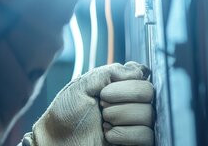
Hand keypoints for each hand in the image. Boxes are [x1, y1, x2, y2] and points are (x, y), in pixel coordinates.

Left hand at [21, 62, 152, 145]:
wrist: (59, 141)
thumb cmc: (66, 114)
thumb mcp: (81, 86)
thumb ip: (107, 73)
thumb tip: (137, 69)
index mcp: (118, 86)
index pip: (140, 75)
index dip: (123, 84)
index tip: (104, 92)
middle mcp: (130, 102)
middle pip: (148, 92)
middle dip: (120, 99)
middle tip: (102, 105)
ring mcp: (135, 123)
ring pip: (148, 114)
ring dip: (119, 117)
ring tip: (103, 122)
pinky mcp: (138, 142)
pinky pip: (147, 135)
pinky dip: (123, 134)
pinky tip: (109, 136)